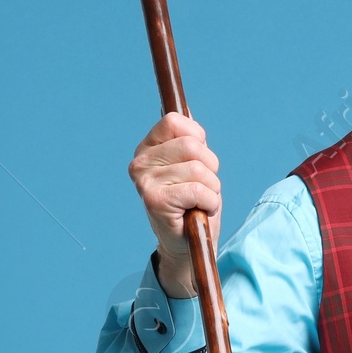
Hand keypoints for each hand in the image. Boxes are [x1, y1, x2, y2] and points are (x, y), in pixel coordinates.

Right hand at [127, 112, 220, 296]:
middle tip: (201, 188)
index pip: (175, 121)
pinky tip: (198, 212)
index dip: (197, 138)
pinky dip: (209, 203)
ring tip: (198, 202)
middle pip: (192, 146)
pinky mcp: (155, 201)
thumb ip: (187, 137)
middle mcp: (140, 162)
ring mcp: (145, 182)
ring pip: (199, 169)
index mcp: (147, 148)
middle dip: (210, 168)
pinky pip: (198, 190)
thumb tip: (187, 109)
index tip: (197, 160)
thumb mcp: (192, 163)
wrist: (187, 243)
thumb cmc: (192, 202)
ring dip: (211, 189)